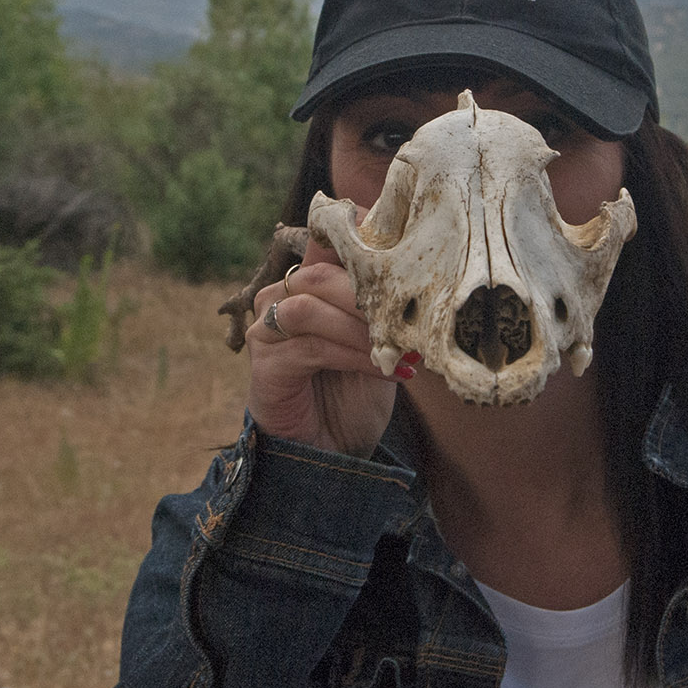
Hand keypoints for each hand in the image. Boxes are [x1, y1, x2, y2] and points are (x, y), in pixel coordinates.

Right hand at [245, 236, 405, 457]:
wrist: (331, 452)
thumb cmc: (354, 393)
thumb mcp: (378, 343)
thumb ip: (383, 310)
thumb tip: (423, 279)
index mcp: (307, 285)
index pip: (326, 245)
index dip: (358, 234)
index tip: (400, 242)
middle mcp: (279, 299)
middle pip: (318, 275)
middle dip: (367, 296)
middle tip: (404, 319)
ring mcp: (266, 331)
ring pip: (309, 309)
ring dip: (358, 329)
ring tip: (394, 351)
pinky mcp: (263, 365)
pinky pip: (309, 348)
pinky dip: (353, 358)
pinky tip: (384, 371)